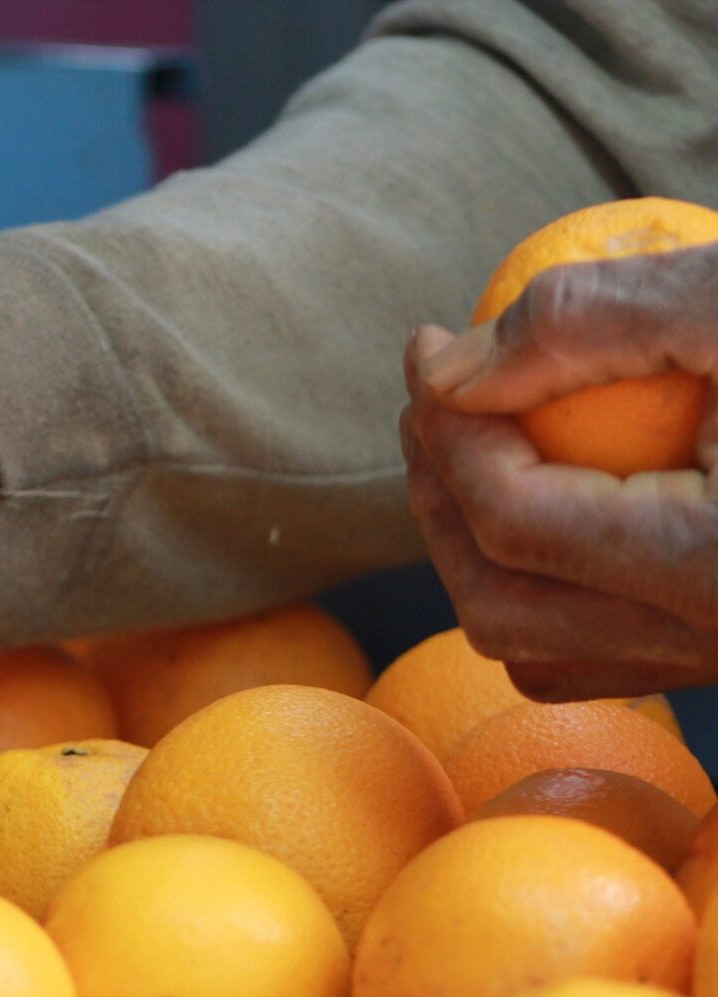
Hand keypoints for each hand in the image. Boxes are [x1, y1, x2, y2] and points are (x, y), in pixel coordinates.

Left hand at [400, 241, 717, 699]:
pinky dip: (532, 588)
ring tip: (464, 444)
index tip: (425, 344)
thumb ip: (587, 320)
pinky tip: (535, 498)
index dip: (443, 428)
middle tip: (430, 399)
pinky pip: (593, 656)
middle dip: (435, 496)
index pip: (511, 518)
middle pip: (497, 605)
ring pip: (531, 648)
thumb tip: (444, 371)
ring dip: (469, 549)